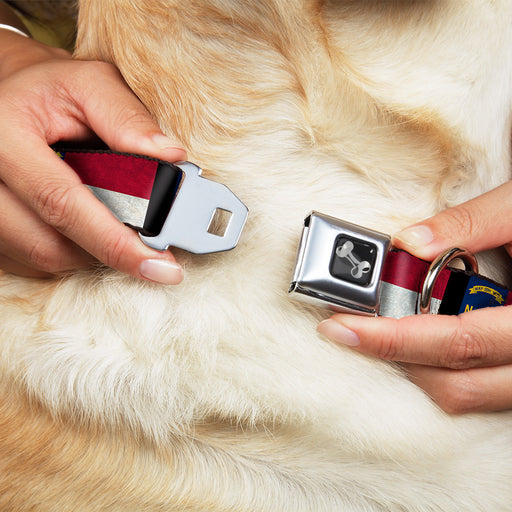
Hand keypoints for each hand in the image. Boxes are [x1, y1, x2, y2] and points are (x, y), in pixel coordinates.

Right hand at [0, 30, 185, 282]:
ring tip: (113, 222)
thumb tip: (171, 158)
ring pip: (43, 258)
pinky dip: (69, 250)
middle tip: (149, 248)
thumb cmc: (51, 90)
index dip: (115, 242)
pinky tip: (85, 226)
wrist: (8, 96)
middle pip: (50, 244)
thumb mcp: (90, 84)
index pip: (62, 203)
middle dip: (108, 250)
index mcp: (4, 135)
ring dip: (89, 251)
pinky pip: (31, 261)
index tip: (161, 266)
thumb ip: (128, 118)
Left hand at [318, 180, 511, 413]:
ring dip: (416, 367)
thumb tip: (409, 242)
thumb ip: (471, 223)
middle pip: (456, 383)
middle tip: (349, 327)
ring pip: (467, 395)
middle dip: (393, 356)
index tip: (341, 326)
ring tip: (380, 330)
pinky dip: (442, 369)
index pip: (456, 341)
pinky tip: (420, 337)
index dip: (392, 338)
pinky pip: (480, 389)